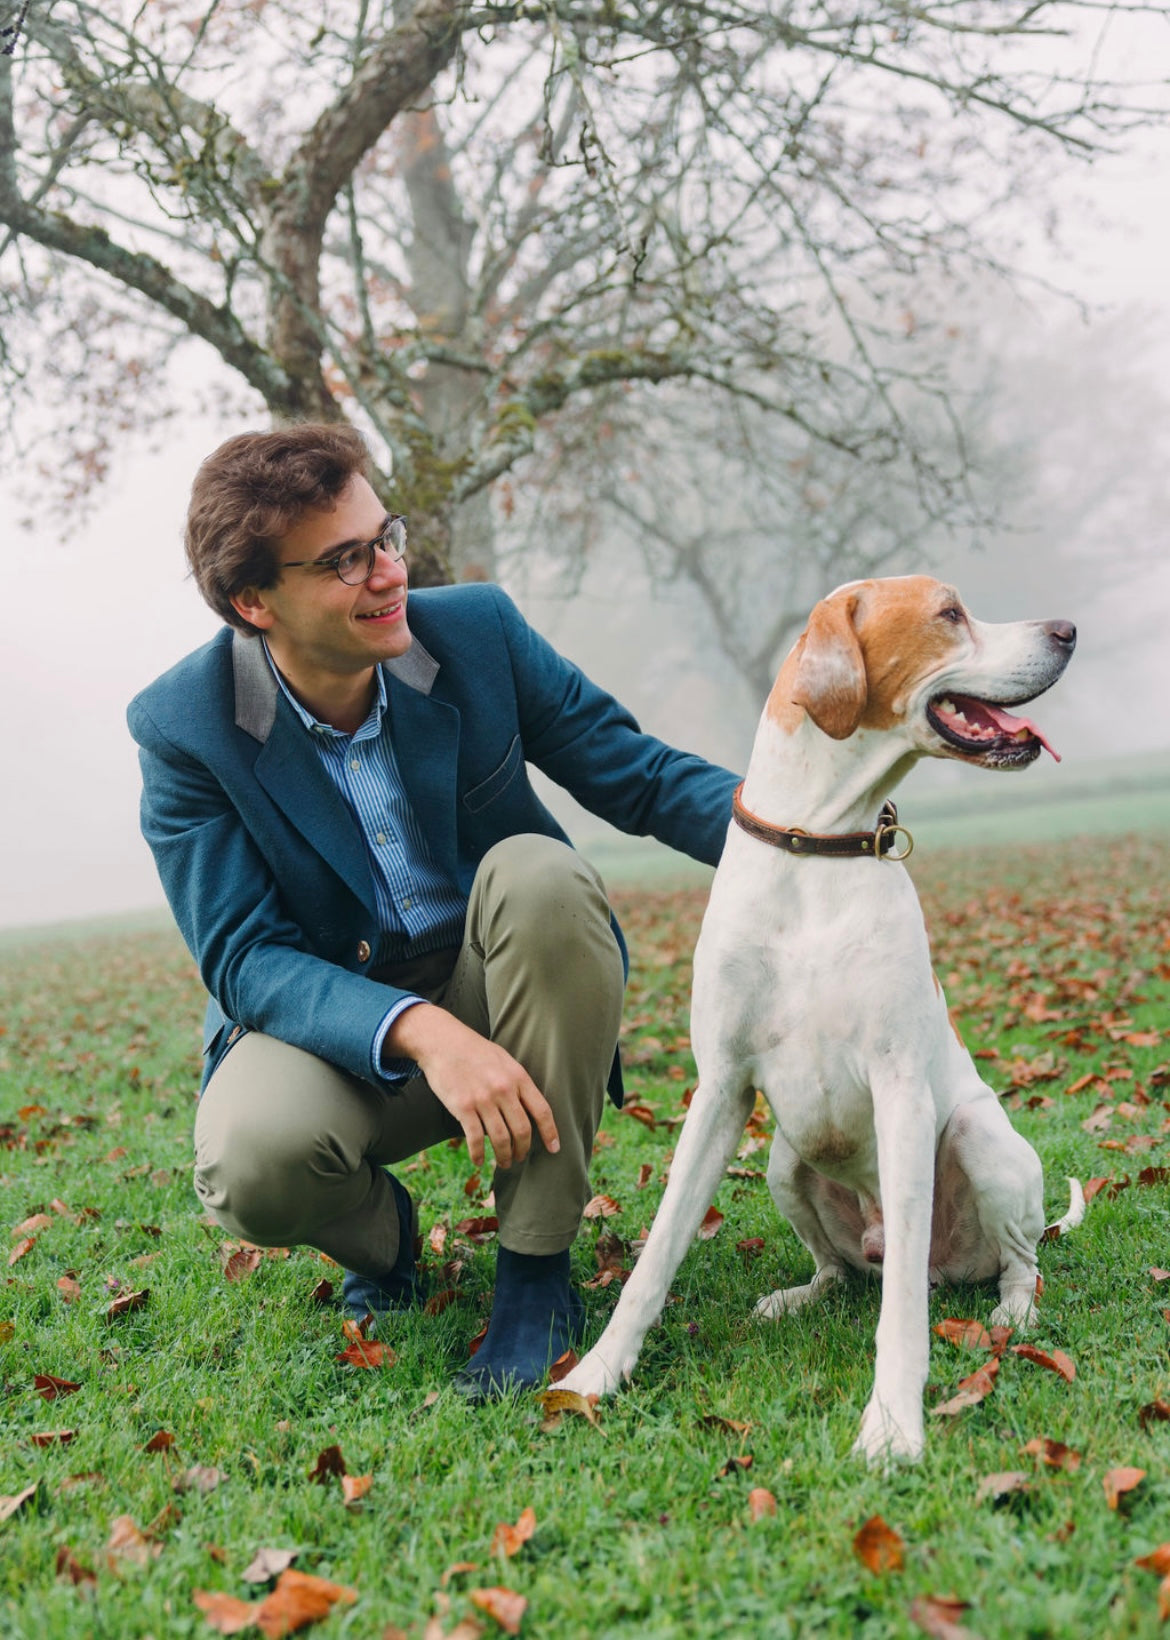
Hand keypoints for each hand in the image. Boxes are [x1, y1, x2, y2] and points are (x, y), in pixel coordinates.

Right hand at [384, 1003, 558, 1169]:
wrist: (442, 1042)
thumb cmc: (475, 1051)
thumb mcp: (504, 1059)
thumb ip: (517, 1082)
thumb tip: (530, 1107)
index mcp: (518, 1076)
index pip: (542, 1110)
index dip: (550, 1133)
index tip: (554, 1149)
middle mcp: (504, 1089)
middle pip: (522, 1130)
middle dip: (523, 1149)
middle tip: (520, 1158)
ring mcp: (483, 1099)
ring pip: (501, 1139)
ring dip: (503, 1157)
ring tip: (503, 1163)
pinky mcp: (463, 1107)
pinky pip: (475, 1139)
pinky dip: (478, 1154)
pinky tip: (478, 1161)